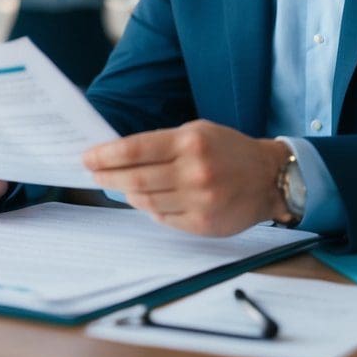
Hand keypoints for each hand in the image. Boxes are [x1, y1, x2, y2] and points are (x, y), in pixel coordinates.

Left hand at [83, 120, 289, 236]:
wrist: (269, 178)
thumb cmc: (229, 150)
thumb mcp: (198, 132)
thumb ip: (162, 144)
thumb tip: (121, 158)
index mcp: (190, 142)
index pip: (135, 149)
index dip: (106, 155)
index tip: (87, 157)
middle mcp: (194, 171)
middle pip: (136, 178)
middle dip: (108, 176)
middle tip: (93, 173)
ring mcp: (199, 200)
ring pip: (146, 201)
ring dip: (127, 193)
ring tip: (119, 185)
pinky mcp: (203, 223)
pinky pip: (164, 218)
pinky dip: (150, 209)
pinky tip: (146, 200)